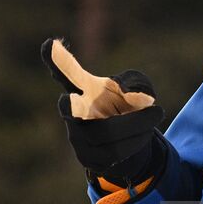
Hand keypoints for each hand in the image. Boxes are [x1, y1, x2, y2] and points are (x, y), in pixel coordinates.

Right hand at [40, 39, 165, 190]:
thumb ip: (136, 82)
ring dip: (134, 125)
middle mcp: (74, 112)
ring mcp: (77, 137)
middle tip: (68, 100)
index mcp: (84, 88)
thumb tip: (130, 94)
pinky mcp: (87, 159)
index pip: (66, 72)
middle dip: (71, 106)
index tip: (49, 44)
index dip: (57, 60)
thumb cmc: (129, 105)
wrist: (132, 141)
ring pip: (103, 134)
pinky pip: (112, 153)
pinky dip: (134, 143)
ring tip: (153, 116)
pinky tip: (143, 136)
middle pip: (70, 111)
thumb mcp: (138, 87)